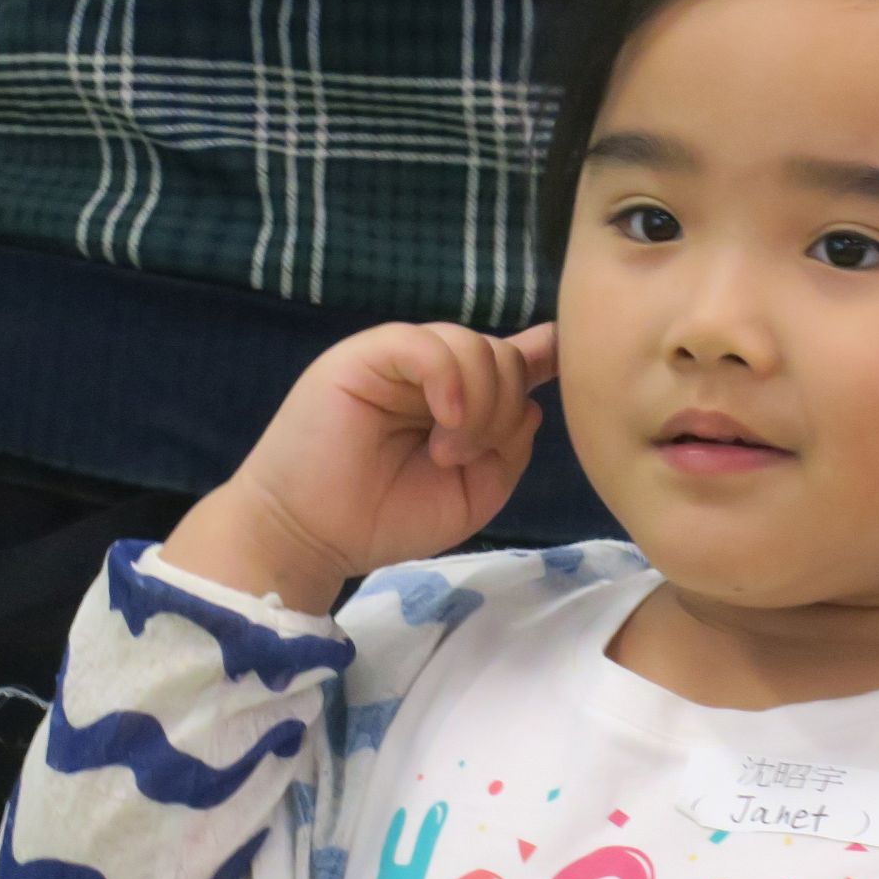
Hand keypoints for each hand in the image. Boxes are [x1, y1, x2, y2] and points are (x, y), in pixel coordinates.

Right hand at [167, 322, 559, 610]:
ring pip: (474, 345)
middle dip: (505, 406)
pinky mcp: (365, 354)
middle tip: (465, 456)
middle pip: (503, 356)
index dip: (543, 353)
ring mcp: (398, 360)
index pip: (509, 360)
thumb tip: (531, 404)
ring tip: (446, 452)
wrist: (311, 535)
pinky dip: (451, 381)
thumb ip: (508, 448)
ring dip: (479, 405)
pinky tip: (445, 422)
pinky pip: (427, 343)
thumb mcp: (472, 493)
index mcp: (457, 401)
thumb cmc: (385, 518)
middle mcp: (432, 373)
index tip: (566, 351)